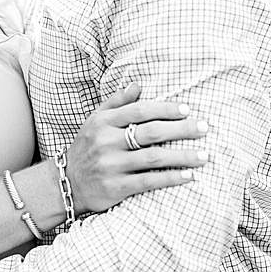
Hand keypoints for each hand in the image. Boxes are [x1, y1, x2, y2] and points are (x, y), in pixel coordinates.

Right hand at [64, 84, 208, 213]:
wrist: (66, 182)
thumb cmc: (87, 149)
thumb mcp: (94, 121)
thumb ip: (116, 103)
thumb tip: (138, 84)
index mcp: (102, 122)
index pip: (140, 110)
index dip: (166, 109)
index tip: (187, 110)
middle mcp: (106, 142)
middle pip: (151, 132)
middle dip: (182, 129)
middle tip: (204, 128)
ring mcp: (110, 165)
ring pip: (154, 157)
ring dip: (183, 156)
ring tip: (204, 155)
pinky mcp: (115, 186)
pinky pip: (149, 181)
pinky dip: (171, 178)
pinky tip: (188, 176)